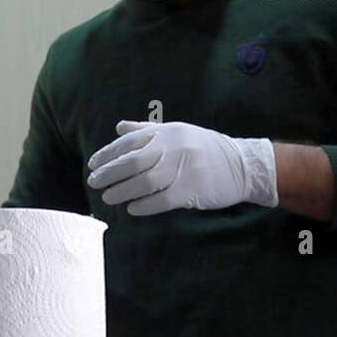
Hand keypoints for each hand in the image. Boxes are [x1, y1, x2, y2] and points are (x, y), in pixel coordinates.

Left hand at [87, 120, 277, 214]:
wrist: (243, 165)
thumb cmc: (205, 148)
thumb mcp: (177, 131)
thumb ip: (146, 130)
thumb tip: (118, 128)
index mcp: (166, 133)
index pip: (129, 143)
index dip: (107, 154)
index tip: (92, 164)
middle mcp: (173, 148)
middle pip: (132, 162)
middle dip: (108, 173)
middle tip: (93, 183)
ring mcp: (183, 169)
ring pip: (143, 182)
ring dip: (122, 191)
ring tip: (108, 198)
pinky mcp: (192, 190)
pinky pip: (162, 199)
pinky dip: (144, 206)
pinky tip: (132, 209)